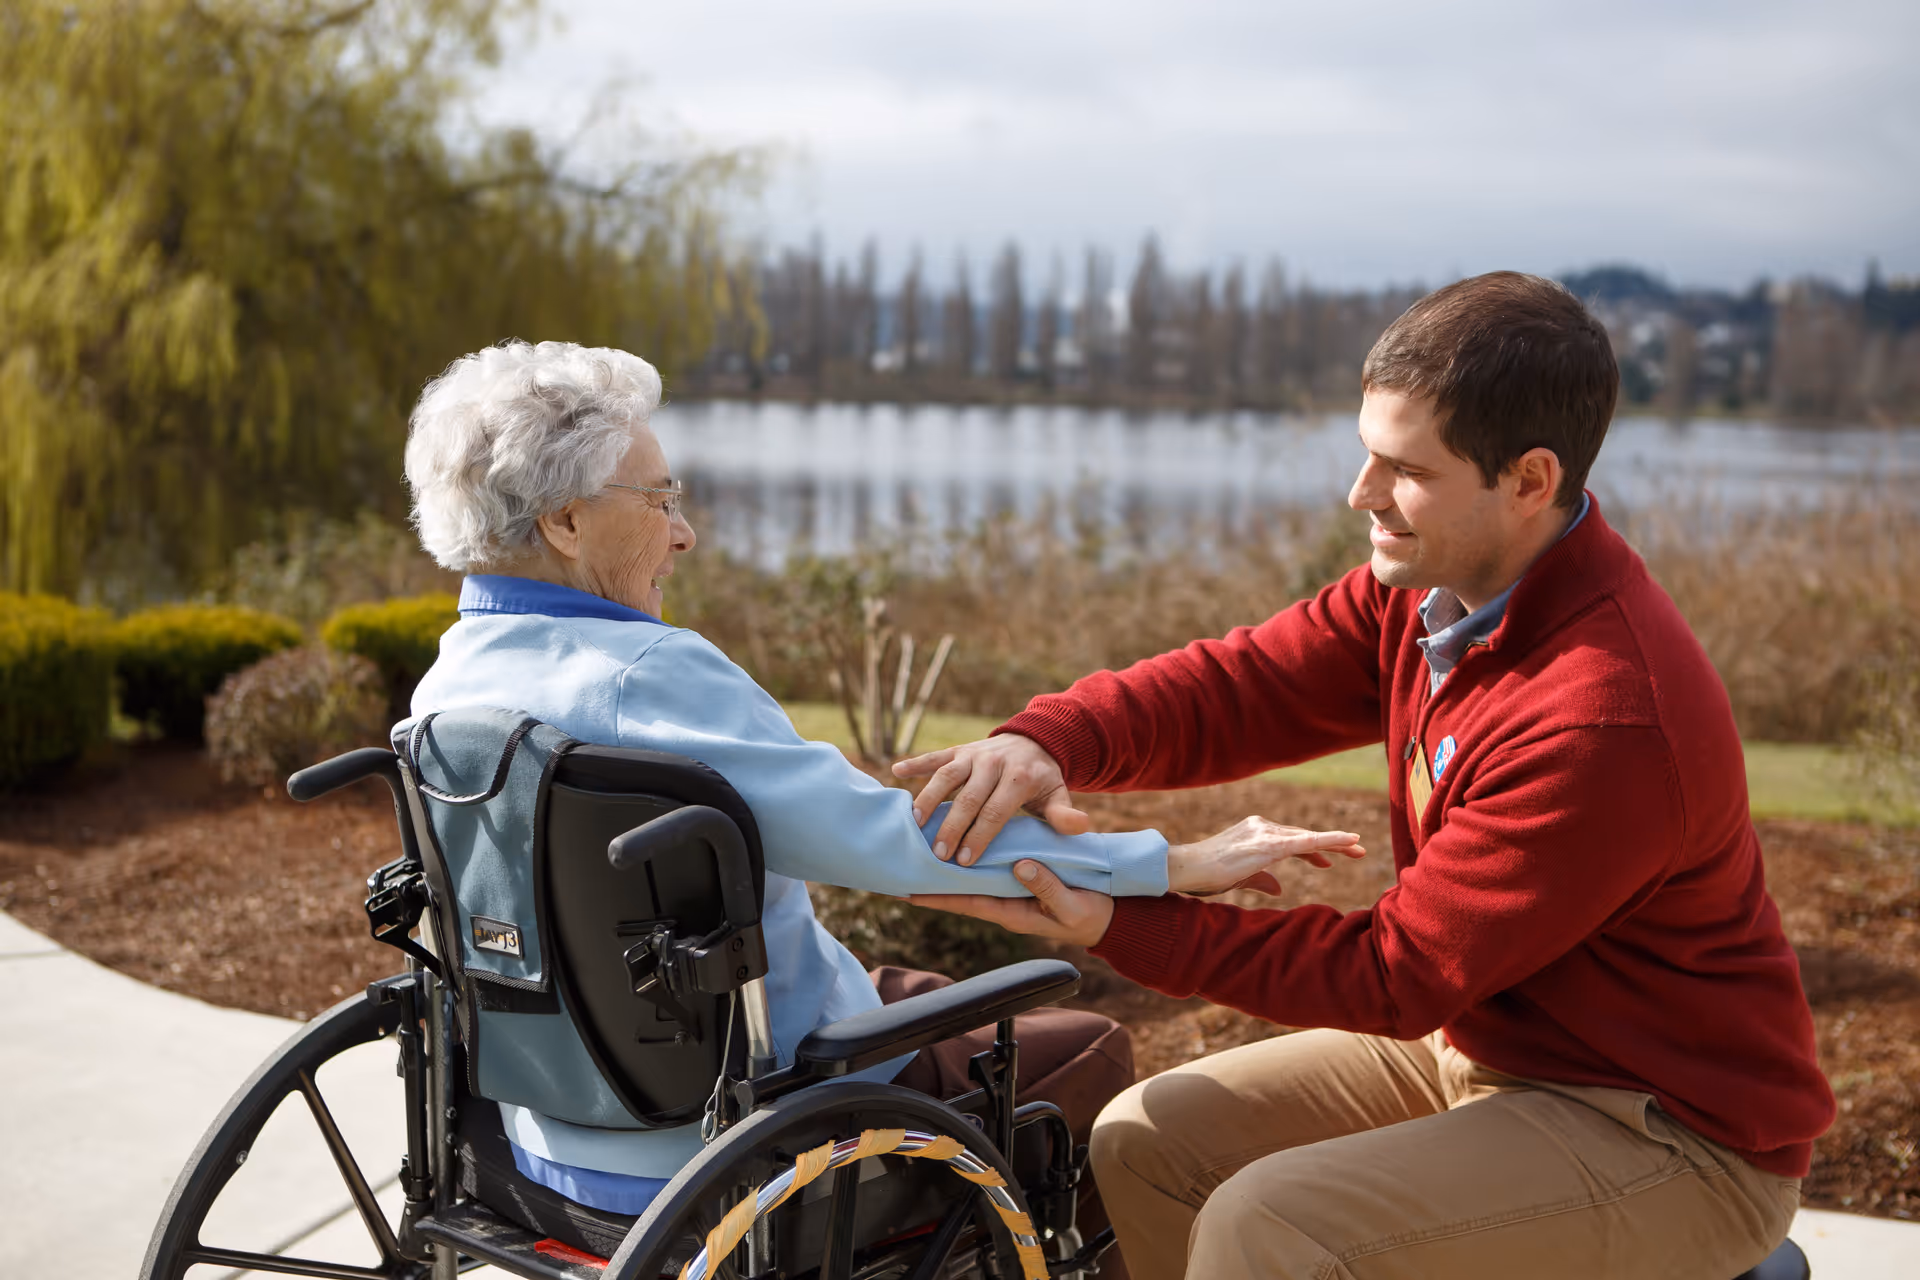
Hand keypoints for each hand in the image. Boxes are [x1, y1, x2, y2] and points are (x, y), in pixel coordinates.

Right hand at [891, 734, 1088, 865]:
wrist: (1037, 740)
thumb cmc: (1043, 780)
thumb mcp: (1058, 796)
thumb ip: (1064, 815)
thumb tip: (1081, 826)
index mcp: (1018, 778)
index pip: (995, 811)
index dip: (979, 836)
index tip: (964, 861)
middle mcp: (992, 763)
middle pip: (967, 798)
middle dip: (951, 827)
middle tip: (937, 855)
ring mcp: (973, 754)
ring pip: (945, 776)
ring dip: (928, 800)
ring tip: (913, 825)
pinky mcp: (959, 749)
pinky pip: (935, 756)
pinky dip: (916, 763)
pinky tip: (896, 771)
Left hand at [909, 860, 1114, 948]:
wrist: (1108, 915)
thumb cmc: (1090, 914)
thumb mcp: (1072, 906)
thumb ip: (1049, 889)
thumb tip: (1022, 866)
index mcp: (1013, 913)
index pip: (969, 904)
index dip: (940, 898)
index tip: (910, 893)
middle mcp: (1005, 903)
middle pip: (962, 894)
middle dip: (934, 884)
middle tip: (903, 871)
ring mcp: (1012, 893)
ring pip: (973, 881)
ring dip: (948, 870)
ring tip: (922, 855)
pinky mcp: (1021, 880)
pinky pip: (989, 871)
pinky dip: (971, 859)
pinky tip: (958, 847)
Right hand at [1166, 816, 1365, 896]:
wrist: (1187, 868)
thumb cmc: (1206, 875)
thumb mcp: (1240, 877)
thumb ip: (1262, 878)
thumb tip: (1279, 887)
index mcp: (1255, 833)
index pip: (1292, 840)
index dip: (1314, 850)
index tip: (1330, 860)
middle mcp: (1262, 827)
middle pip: (1304, 836)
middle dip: (1331, 845)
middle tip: (1357, 851)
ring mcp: (1266, 832)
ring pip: (1308, 838)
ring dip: (1336, 844)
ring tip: (1359, 850)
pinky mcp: (1270, 844)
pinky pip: (1308, 841)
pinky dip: (1331, 840)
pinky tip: (1350, 842)